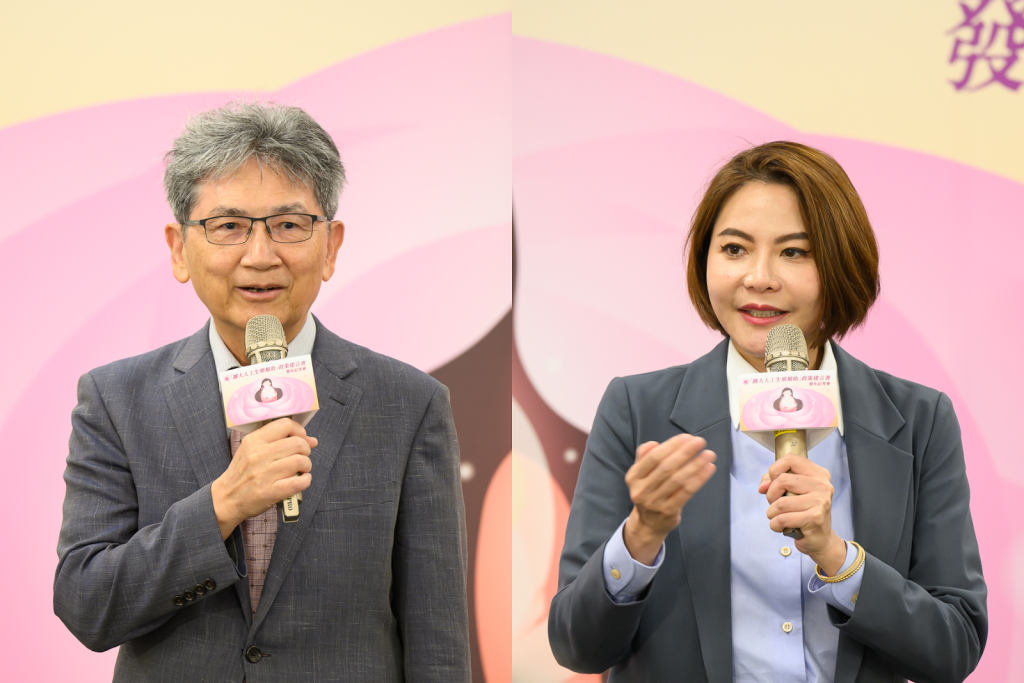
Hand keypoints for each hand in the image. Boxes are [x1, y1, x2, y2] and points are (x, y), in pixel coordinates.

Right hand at [211, 418, 316, 538]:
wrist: (226, 499)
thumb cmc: (242, 473)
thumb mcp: (252, 450)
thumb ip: (279, 442)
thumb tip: (312, 440)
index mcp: (254, 441)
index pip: (285, 425)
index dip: (299, 431)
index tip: (301, 439)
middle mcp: (259, 455)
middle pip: (298, 443)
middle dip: (306, 450)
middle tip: (302, 457)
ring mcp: (265, 473)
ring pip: (300, 461)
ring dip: (306, 465)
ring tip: (301, 470)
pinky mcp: (271, 491)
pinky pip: (299, 482)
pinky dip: (306, 480)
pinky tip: (302, 480)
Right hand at [623, 434, 716, 564]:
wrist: (648, 524)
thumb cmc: (648, 492)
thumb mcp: (640, 474)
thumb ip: (645, 456)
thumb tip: (655, 443)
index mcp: (633, 477)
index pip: (653, 457)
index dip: (671, 446)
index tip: (687, 437)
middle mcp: (641, 490)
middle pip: (666, 468)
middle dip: (685, 452)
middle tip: (700, 442)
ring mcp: (655, 502)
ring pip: (678, 480)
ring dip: (695, 465)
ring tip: (709, 454)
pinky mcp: (669, 511)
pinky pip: (686, 492)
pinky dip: (699, 479)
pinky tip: (708, 469)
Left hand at [759, 454, 846, 575]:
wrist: (820, 538)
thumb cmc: (804, 511)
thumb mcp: (791, 492)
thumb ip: (773, 482)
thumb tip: (763, 486)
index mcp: (818, 474)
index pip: (790, 459)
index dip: (774, 470)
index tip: (772, 482)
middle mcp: (822, 485)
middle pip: (782, 480)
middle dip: (771, 495)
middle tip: (775, 504)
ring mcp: (820, 501)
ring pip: (780, 502)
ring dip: (771, 512)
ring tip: (777, 517)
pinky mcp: (814, 518)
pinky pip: (783, 518)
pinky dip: (775, 524)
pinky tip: (780, 527)